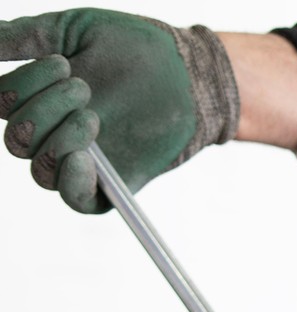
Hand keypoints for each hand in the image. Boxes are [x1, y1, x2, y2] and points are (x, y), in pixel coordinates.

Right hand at [0, 9, 237, 211]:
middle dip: (44, 110)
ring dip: (59, 141)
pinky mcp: (111, 183)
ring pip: (40, 170)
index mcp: (35, 98)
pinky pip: (77, 201)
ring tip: (93, 117)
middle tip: (84, 87)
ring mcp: (78, 159)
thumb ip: (22, 36)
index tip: (64, 63)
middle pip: (16, 140)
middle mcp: (50, 133)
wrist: (184, 71)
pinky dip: (72, 184)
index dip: (23, 86)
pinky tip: (83, 160)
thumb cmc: (129, 47)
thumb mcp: (72, 31)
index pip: (2, 103)